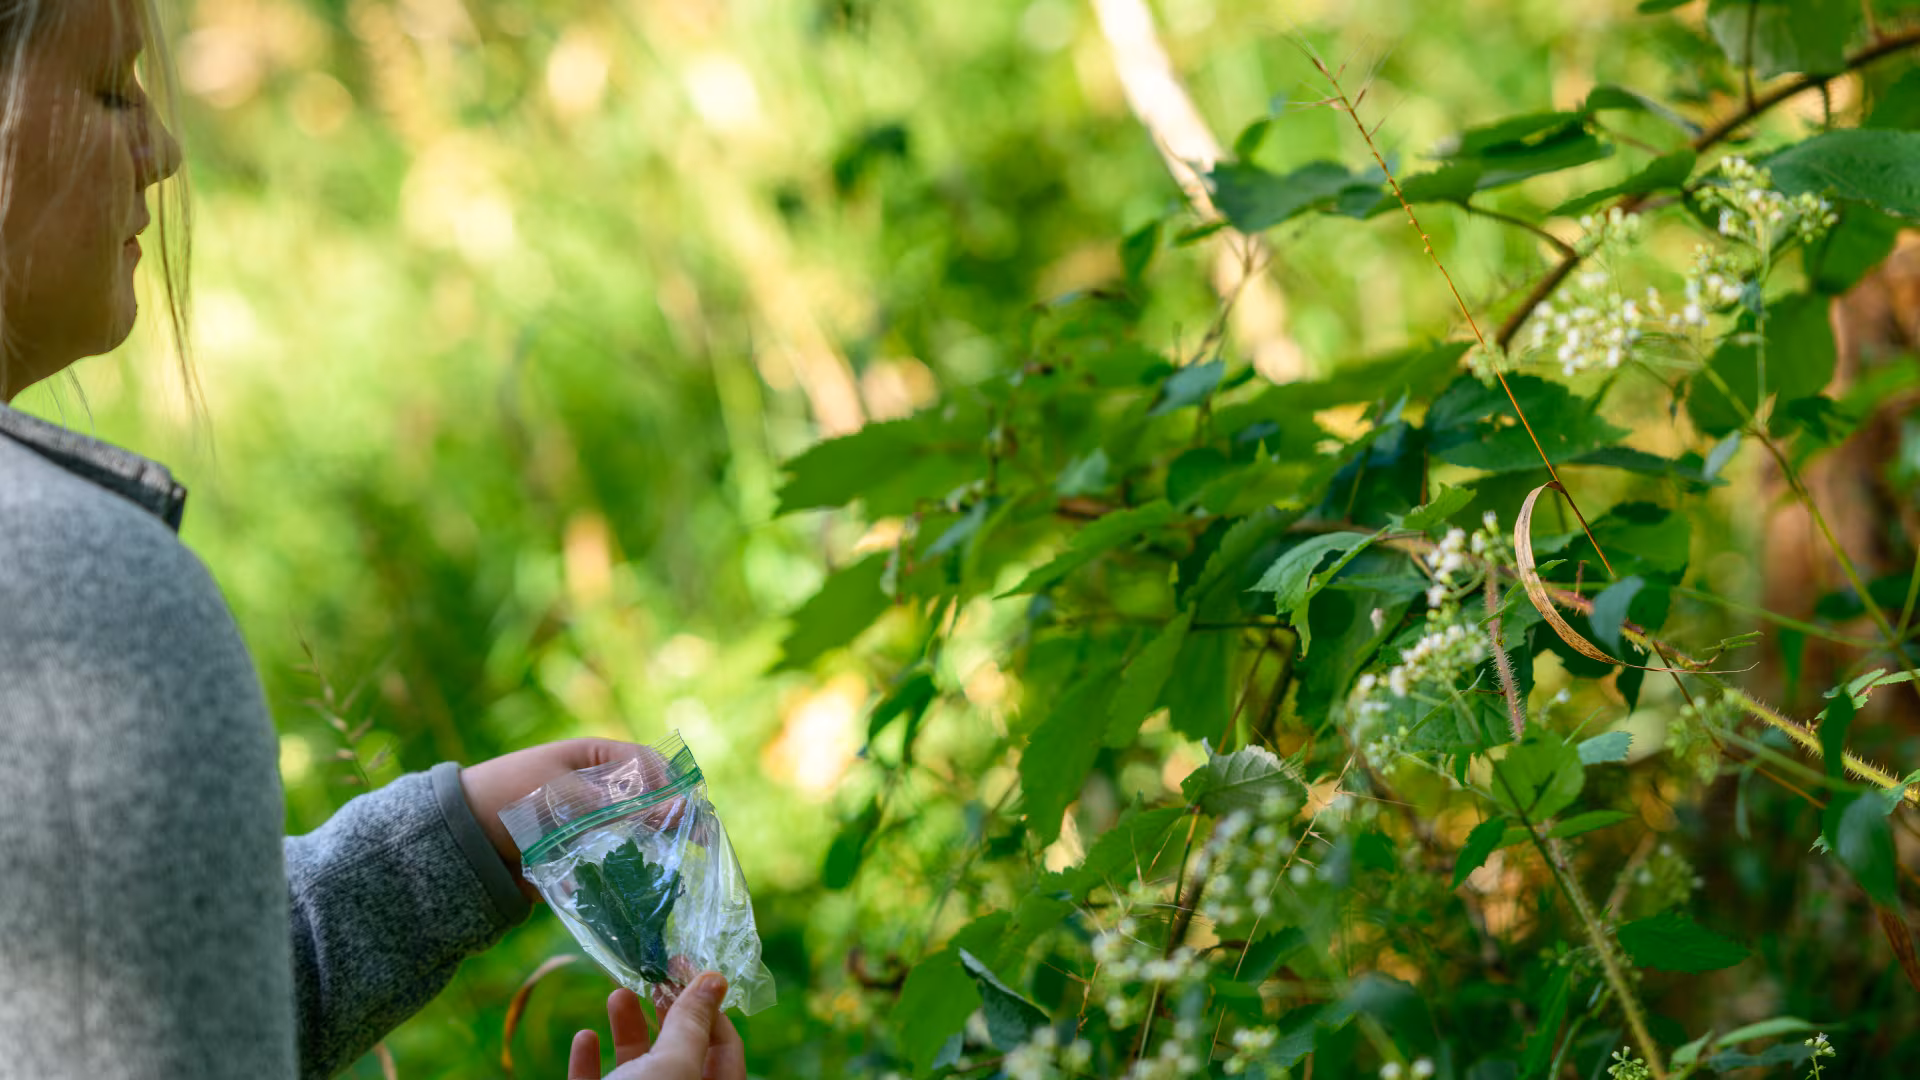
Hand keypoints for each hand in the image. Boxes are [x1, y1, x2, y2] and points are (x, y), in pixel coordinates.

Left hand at [460, 738, 679, 903]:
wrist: (462, 842)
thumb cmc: (513, 799)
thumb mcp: (571, 799)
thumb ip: (625, 807)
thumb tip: (683, 810)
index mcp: (596, 757)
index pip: (650, 765)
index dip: (675, 786)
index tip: (695, 812)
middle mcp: (599, 789)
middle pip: (649, 801)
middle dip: (671, 822)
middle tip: (698, 845)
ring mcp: (591, 824)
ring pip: (635, 835)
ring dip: (652, 850)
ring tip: (677, 870)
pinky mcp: (582, 856)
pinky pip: (614, 862)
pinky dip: (629, 873)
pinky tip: (647, 887)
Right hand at [567, 973, 744, 1079]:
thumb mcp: (674, 1065)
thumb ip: (694, 1023)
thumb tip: (715, 979)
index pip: (725, 1049)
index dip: (710, 1005)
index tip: (688, 967)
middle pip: (681, 1056)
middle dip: (666, 1013)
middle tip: (653, 975)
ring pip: (637, 1073)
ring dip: (626, 1031)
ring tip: (617, 995)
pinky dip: (589, 1064)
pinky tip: (584, 1038)